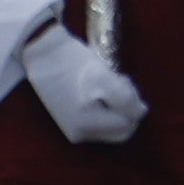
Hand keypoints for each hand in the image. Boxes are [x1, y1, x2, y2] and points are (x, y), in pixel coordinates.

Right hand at [15, 29, 148, 146]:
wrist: (41, 50)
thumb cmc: (72, 63)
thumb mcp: (103, 78)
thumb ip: (125, 99)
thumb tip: (142, 112)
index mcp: (87, 126)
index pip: (127, 124)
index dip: (132, 102)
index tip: (122, 79)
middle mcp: (80, 134)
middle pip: (119, 129)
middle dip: (126, 108)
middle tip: (119, 82)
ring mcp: (72, 128)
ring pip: (109, 124)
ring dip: (116, 106)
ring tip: (107, 82)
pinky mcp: (68, 119)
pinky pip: (97, 120)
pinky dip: (104, 107)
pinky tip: (96, 89)